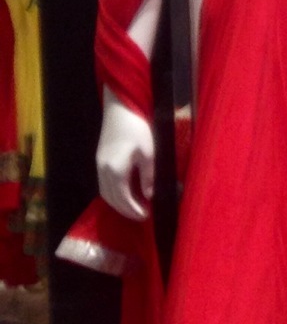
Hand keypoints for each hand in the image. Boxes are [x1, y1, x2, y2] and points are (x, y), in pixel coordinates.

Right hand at [98, 90, 154, 219]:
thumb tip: (150, 196)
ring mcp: (99, 165)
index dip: (134, 210)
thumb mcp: (149, 153)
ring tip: (135, 206)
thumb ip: (148, 177)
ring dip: (119, 203)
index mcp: (115, 171)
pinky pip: (104, 184)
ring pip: (105, 193)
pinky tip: (125, 191)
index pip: (123, 200)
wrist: (120, 107)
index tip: (147, 216)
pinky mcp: (99, 158)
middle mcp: (103, 171)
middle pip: (112, 199)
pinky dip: (114, 193)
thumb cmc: (137, 127)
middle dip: (126, 210)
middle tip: (142, 215)